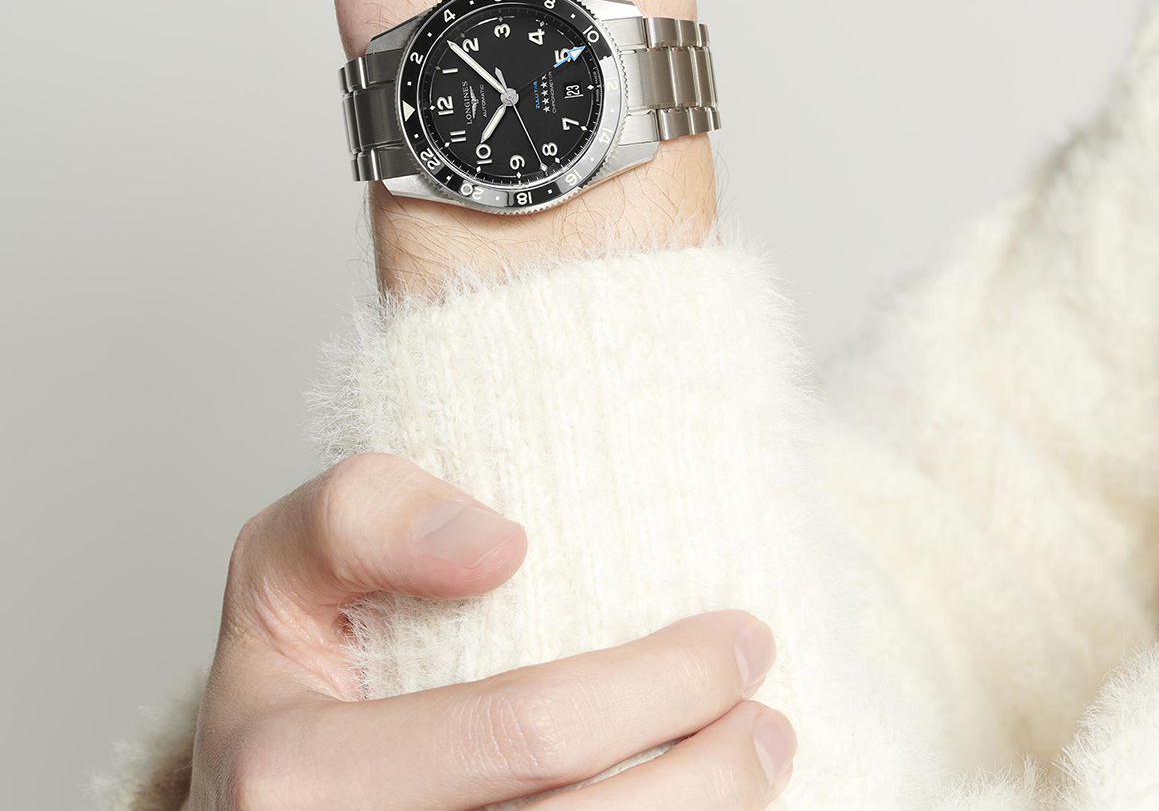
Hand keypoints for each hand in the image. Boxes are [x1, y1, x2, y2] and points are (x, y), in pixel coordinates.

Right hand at [184, 453, 793, 808]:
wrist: (250, 802)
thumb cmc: (290, 673)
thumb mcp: (282, 563)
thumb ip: (359, 514)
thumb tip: (501, 545)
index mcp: (290, 773)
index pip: (521, 735)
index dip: (656, 687)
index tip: (736, 636)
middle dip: (711, 773)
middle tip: (770, 712)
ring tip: (763, 761)